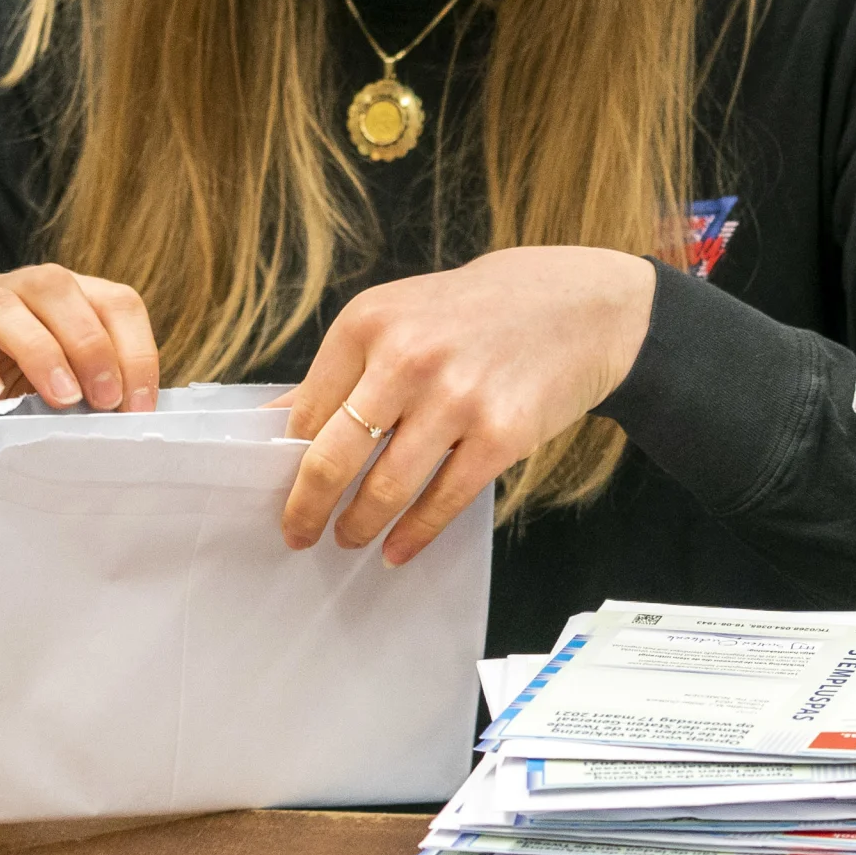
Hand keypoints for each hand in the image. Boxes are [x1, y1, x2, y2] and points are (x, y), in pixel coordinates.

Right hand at [0, 265, 162, 493]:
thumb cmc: (16, 419)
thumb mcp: (69, 405)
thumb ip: (101, 397)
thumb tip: (144, 417)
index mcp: (65, 303)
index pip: (114, 301)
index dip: (135, 349)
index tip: (139, 407)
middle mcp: (15, 295)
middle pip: (57, 287)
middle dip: (90, 343)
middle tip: (104, 400)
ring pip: (0, 305)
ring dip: (39, 349)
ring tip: (61, 398)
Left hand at [278, 247, 657, 565]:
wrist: (574, 305)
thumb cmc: (475, 314)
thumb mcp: (398, 316)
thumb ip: (344, 369)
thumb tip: (280, 424)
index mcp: (367, 324)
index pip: (306, 413)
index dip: (289, 462)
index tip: (282, 490)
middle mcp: (407, 357)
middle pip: (333, 457)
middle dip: (307, 509)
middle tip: (298, 534)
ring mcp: (456, 398)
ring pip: (386, 488)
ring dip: (359, 526)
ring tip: (350, 539)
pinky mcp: (501, 433)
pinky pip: (443, 501)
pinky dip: (413, 535)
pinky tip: (398, 550)